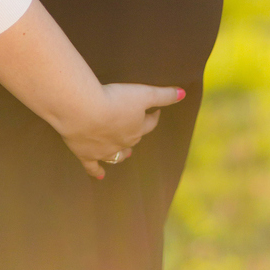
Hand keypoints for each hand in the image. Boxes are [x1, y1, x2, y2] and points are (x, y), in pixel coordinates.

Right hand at [56, 83, 185, 178]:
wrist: (85, 111)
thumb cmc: (115, 99)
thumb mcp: (143, 92)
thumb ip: (164, 94)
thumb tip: (184, 93)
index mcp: (137, 128)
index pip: (150, 123)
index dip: (153, 116)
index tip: (155, 110)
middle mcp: (123, 142)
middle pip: (134, 139)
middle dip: (137, 133)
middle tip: (137, 126)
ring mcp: (104, 151)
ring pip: (117, 155)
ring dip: (123, 154)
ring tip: (126, 154)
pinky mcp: (86, 154)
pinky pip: (93, 167)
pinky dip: (97, 171)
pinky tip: (101, 176)